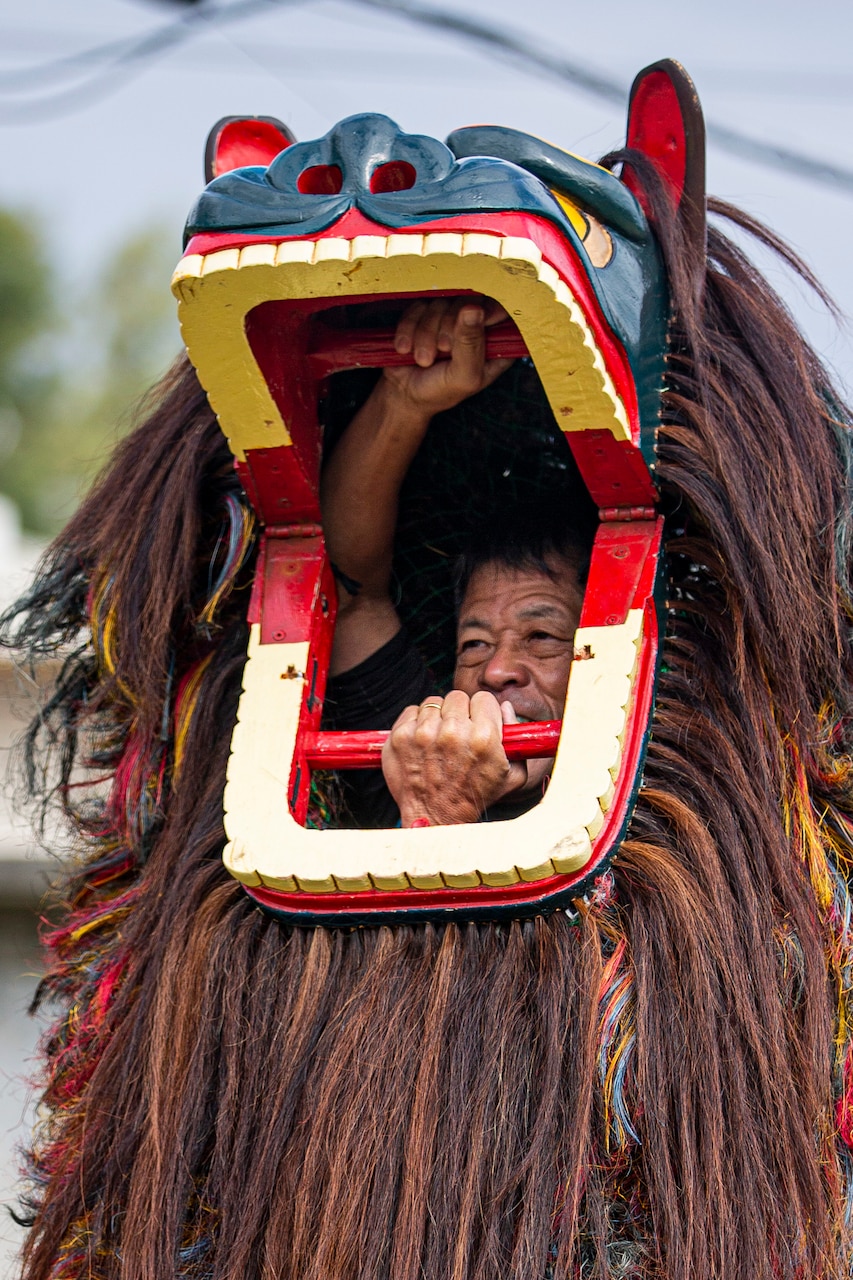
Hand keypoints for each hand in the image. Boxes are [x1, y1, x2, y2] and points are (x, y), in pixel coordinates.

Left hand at [381, 690, 527, 826]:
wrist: (436, 818)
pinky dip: (417, 722)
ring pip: (433, 703)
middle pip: (457, 697)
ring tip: (440, 740)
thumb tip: (506, 707)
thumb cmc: (476, 797)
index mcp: (483, 737)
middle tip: (459, 733)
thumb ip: (516, 737)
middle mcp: (452, 732)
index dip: (482, 711)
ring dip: (437, 717)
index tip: (478, 723)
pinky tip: (424, 742)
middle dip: (459, 712)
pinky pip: (411, 712)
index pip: (483, 698)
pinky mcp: (400, 737)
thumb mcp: (513, 775)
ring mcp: (423, 733)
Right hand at [382, 296, 512, 417]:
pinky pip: (417, 307)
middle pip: (468, 301)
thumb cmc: (439, 392)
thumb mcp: (463, 376)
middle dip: (448, 327)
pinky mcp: (424, 314)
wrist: (402, 395)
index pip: (502, 312)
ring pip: (439, 303)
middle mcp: (473, 326)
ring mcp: (448, 318)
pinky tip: (406, 349)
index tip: (474, 316)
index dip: (488, 310)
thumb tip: (474, 308)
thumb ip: (470, 344)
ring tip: (423, 359)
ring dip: (425, 333)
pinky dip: (408, 328)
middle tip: (442, 351)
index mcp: (494, 344)